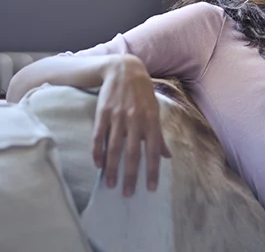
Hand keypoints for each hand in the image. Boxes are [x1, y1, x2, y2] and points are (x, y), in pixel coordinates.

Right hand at [93, 55, 170, 196]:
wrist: (124, 69)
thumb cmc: (143, 93)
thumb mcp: (155, 111)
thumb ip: (159, 135)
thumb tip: (167, 156)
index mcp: (151, 120)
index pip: (153, 151)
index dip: (152, 171)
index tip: (150, 189)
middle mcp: (135, 119)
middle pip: (132, 153)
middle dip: (130, 175)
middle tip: (127, 194)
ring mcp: (118, 116)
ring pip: (114, 147)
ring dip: (112, 168)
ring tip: (110, 184)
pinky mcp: (103, 112)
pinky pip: (99, 136)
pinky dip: (97, 151)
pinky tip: (98, 165)